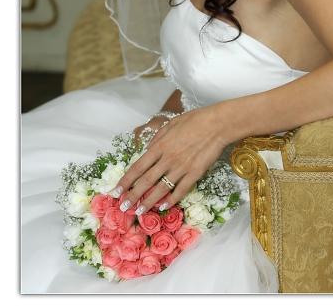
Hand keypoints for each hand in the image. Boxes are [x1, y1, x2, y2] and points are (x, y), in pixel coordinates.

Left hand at [109, 106, 227, 214]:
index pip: (137, 167)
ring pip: (161, 189)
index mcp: (159, 146)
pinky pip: (181, 190)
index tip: (115, 191)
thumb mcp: (170, 124)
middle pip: (145, 181)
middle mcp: (167, 159)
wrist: (217, 124)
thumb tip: (147, 151)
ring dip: (149, 202)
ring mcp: (181, 168)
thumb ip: (157, 139)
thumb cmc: (194, 120)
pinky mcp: (195, 174)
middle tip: (123, 207)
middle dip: (132, 196)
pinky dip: (171, 200)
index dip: (125, 181)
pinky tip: (164, 207)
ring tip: (139, 211)